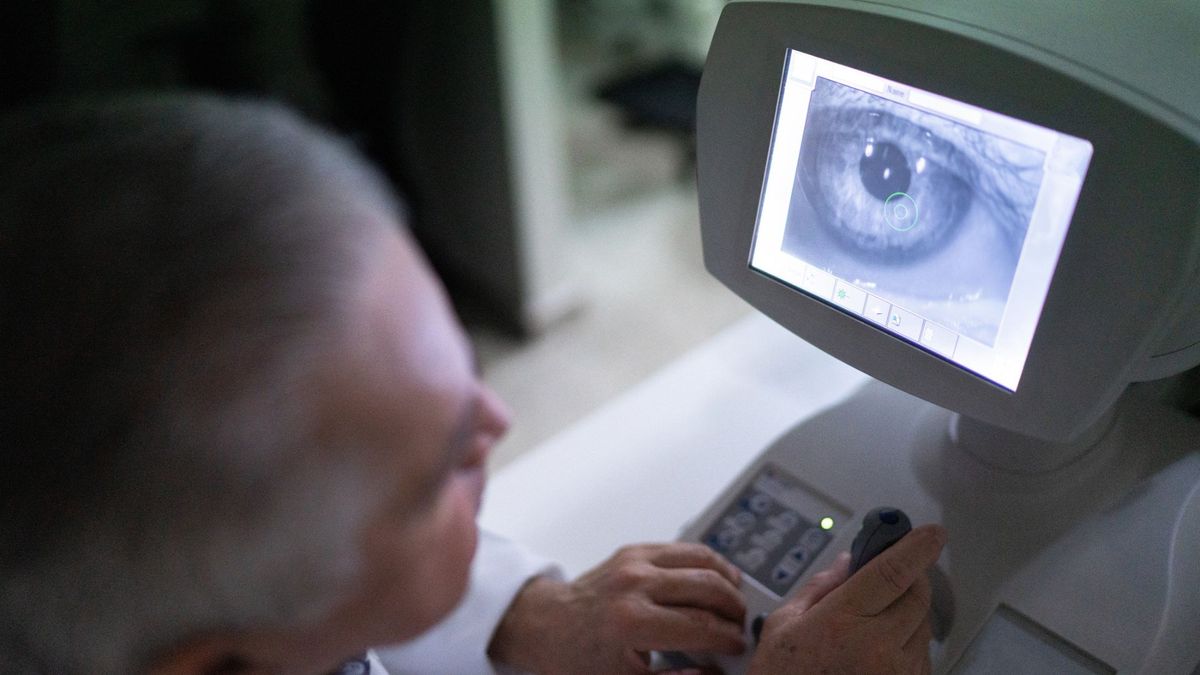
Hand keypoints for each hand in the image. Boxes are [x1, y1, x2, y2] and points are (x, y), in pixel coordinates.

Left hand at [488, 542, 746, 673]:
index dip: (728, 638)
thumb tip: (716, 674)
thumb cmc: (579, 658)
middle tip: (741, 625)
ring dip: (726, 578)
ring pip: (700, 559)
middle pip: (708, 587)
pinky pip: (682, 548)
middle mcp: (633, 584)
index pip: (701, 626)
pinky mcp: (633, 550)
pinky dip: (706, 561)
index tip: (739, 647)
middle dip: (733, 607)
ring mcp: (633, 562)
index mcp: (631, 623)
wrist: (545, 626)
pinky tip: (715, 578)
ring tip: (736, 600)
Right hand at [748, 524, 945, 674]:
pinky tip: (880, 648)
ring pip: (922, 626)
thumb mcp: (784, 625)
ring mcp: (897, 674)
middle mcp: (878, 649)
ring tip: (874, 622)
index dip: (915, 547)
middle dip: (911, 576)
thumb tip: (852, 561)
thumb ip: (821, 587)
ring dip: (908, 613)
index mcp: (842, 624)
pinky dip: (908, 642)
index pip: (892, 573)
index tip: (931, 533)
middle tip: (895, 570)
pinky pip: (921, 655)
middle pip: (917, 596)